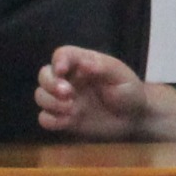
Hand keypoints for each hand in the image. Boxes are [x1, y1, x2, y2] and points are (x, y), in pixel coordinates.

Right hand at [36, 44, 175, 141]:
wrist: (135, 118)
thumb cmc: (129, 91)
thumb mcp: (121, 76)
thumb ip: (103, 68)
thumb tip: (84, 63)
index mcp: (82, 64)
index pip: (62, 55)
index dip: (58, 60)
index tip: (62, 70)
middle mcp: (69, 80)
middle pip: (44, 75)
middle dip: (50, 84)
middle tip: (68, 93)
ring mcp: (65, 100)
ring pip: (41, 96)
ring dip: (50, 102)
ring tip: (72, 109)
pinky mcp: (65, 119)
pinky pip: (45, 119)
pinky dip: (51, 120)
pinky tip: (68, 121)